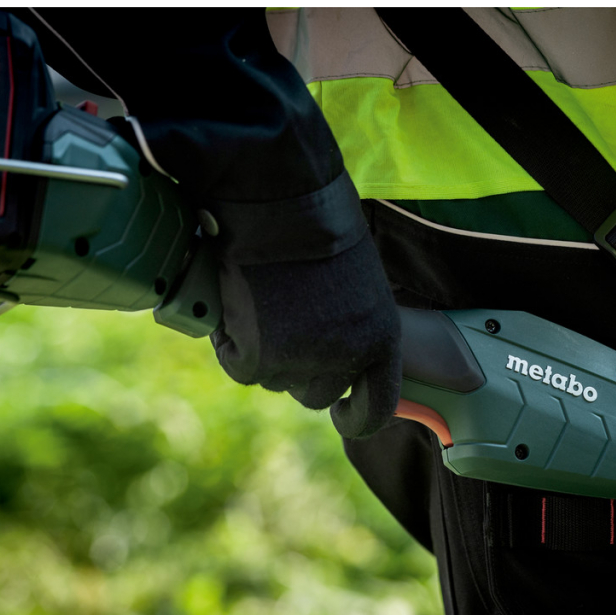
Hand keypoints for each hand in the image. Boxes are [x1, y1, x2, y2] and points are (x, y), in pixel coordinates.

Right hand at [209, 229, 401, 438]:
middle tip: (282, 326)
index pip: (377, 406)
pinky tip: (235, 307)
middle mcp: (347, 356)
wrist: (279, 197)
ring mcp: (301, 359)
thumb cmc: (319, 225)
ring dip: (264, 352)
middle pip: (316, 395)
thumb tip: (331, 357)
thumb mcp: (361, 283)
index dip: (357, 417)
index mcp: (383, 338)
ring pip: (275, 380)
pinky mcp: (258, 356)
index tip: (340, 413)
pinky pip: (240, 366)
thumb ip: (354, 326)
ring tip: (261, 301)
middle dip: (299, 370)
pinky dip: (232, 342)